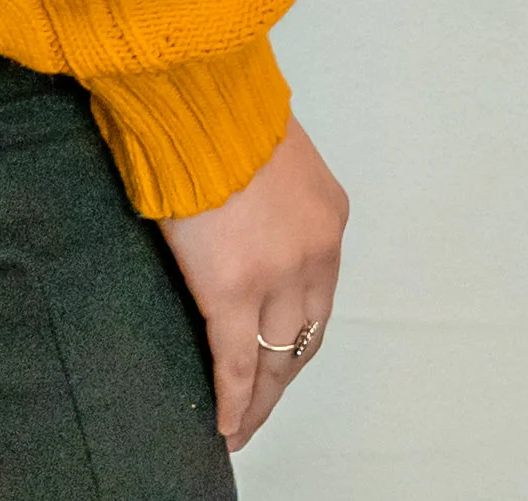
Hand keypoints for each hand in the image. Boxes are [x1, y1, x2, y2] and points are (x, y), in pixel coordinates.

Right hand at [160, 120, 348, 448]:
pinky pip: (236, 362)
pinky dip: (233, 401)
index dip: (299, 338)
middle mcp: (315, 253)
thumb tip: (244, 226)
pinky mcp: (233, 290)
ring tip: (241, 426)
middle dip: (283, 379)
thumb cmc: (221, 115)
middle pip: (305, 337)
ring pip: (276, 359)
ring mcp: (277, 275)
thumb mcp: (271, 159)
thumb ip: (270, 203)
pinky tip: (225, 425)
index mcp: (328, 219)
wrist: (199, 100)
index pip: (319, 299)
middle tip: (261, 410)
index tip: (283, 364)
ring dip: (260, 399)